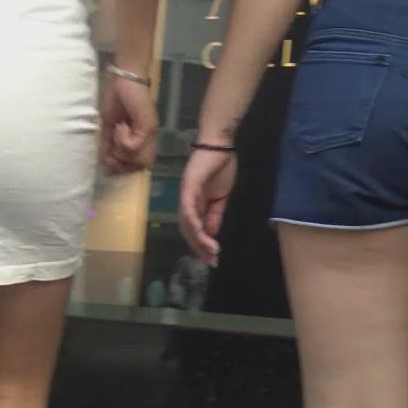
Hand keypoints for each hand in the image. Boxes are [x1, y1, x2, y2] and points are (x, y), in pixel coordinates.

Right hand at [100, 72, 157, 174]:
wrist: (124, 79)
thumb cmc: (116, 99)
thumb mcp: (108, 127)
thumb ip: (108, 144)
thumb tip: (106, 165)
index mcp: (141, 139)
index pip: (139, 166)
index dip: (123, 168)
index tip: (109, 160)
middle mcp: (149, 139)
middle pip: (140, 167)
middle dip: (121, 163)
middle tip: (111, 148)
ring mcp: (150, 134)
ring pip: (138, 160)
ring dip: (121, 150)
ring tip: (116, 132)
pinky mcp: (147, 128)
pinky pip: (134, 147)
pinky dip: (122, 140)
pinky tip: (120, 126)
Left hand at [179, 145, 237, 266]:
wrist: (220, 146)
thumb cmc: (221, 167)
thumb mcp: (221, 198)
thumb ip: (215, 215)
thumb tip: (210, 234)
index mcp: (195, 204)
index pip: (194, 229)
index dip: (202, 244)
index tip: (213, 258)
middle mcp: (186, 202)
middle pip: (188, 230)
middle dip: (199, 247)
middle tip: (211, 261)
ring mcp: (186, 195)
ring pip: (187, 223)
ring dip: (198, 239)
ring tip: (210, 251)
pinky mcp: (188, 187)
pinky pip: (188, 209)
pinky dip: (194, 223)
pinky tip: (202, 234)